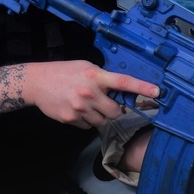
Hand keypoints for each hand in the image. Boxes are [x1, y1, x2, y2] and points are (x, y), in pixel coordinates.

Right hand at [25, 60, 158, 128]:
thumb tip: (118, 90)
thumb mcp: (84, 67)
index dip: (142, 88)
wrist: (36, 82)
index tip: (158, 92)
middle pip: (115, 111)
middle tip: (101, 103)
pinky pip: (87, 126)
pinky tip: (74, 110)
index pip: (124, 82)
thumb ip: (101, 77)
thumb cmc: (61, 72)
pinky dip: (84, 120)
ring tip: (84, 105)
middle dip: (111, 109)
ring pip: (102, 121)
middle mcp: (90, 92)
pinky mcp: (71, 119)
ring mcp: (80, 108)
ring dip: (97, 116)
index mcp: (95, 76)